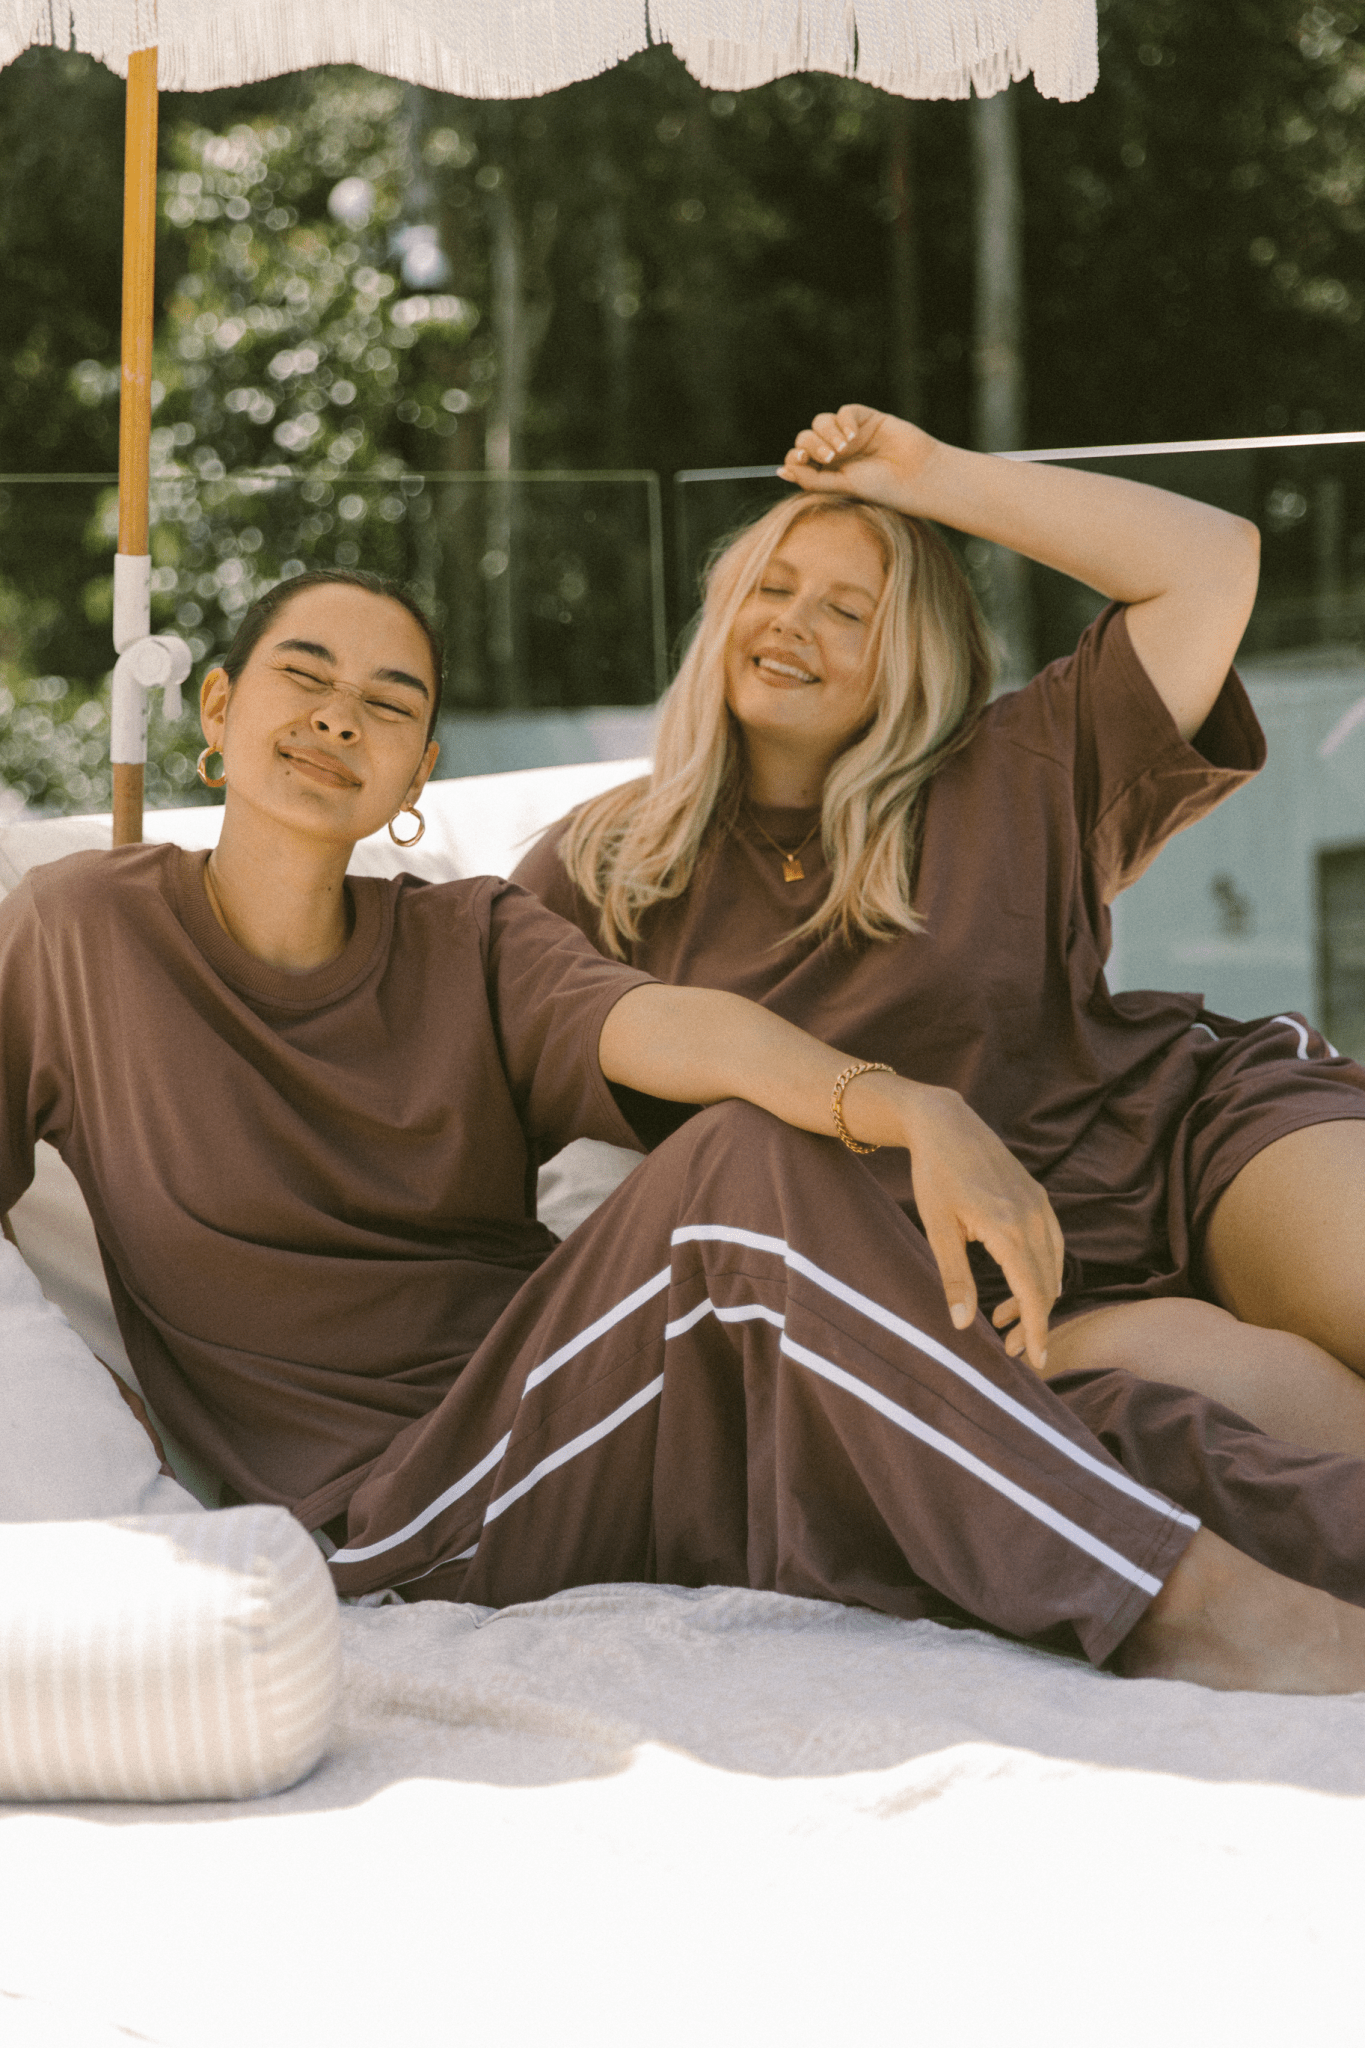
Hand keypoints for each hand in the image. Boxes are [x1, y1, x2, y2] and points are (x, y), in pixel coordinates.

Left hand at [777, 404, 938, 512]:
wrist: (917, 476)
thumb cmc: (882, 488)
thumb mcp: (843, 486)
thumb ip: (812, 479)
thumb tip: (782, 470)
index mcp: (828, 472)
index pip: (800, 458)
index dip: (794, 457)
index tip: (799, 460)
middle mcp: (837, 452)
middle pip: (807, 437)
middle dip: (812, 445)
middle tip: (830, 458)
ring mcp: (851, 434)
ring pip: (821, 422)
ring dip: (826, 433)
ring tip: (843, 449)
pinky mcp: (866, 418)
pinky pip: (844, 411)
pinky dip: (844, 421)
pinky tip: (854, 436)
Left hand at [894, 1083, 1064, 1371]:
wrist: (946, 1123)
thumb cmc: (934, 1175)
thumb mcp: (937, 1229)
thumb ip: (955, 1277)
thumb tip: (963, 1325)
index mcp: (1008, 1229)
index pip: (1033, 1293)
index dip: (1037, 1331)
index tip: (1037, 1361)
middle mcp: (1033, 1218)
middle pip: (1047, 1284)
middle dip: (1036, 1321)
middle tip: (1014, 1351)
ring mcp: (1040, 1205)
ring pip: (1053, 1266)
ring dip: (1039, 1298)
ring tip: (1008, 1322)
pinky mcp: (1038, 1196)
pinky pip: (1053, 1243)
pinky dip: (1044, 1270)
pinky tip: (1026, 1284)